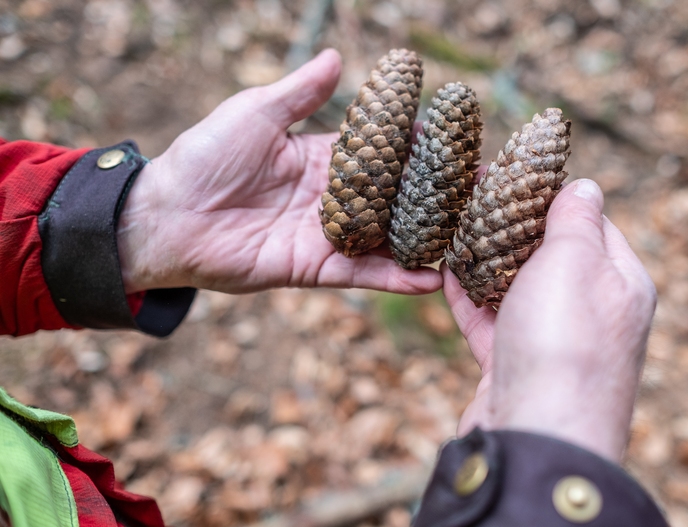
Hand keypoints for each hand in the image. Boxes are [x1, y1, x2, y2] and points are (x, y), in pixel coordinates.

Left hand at [116, 49, 440, 294]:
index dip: (416, 148)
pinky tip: (433, 277)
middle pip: (394, 198)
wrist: (168, 214)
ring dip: (426, 239)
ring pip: (387, 238)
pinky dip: (396, 277)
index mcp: (321, 159)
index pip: (380, 153)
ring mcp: (326, 235)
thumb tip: (340, 60)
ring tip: (470, 235)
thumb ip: (301, 92)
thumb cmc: (205, 156)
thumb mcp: (256, 112)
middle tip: (479, 191)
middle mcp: (331, 199)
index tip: (454, 142)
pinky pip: (362, 273)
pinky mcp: (315, 268)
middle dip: (434, 195)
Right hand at [443, 179, 656, 461]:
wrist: (534, 434)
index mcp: (620, 282)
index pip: (592, 224)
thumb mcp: (577, 260)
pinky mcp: (512, 364)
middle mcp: (589, 311)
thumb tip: (585, 185)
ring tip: (452, 223)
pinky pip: (488, 320)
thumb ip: (577, 219)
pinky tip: (442, 271)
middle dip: (512, 226)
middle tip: (473, 192)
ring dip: (485, 259)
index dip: (553, 196)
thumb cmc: (564, 341)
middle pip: (548, 256)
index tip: (515, 172)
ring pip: (514, 288)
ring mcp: (549, 340)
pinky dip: (467, 297)